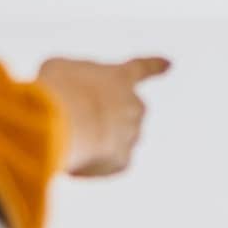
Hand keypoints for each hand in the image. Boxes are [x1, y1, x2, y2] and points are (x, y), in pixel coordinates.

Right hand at [35, 56, 170, 176]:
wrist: (63, 122)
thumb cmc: (58, 88)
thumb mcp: (59, 69)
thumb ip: (72, 79)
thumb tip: (71, 97)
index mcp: (120, 77)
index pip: (141, 68)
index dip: (154, 65)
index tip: (169, 63)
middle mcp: (133, 105)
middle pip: (128, 110)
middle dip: (110, 114)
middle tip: (80, 118)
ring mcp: (131, 135)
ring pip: (115, 138)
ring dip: (95, 139)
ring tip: (70, 137)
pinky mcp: (122, 162)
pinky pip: (106, 163)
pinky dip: (90, 162)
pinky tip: (74, 156)